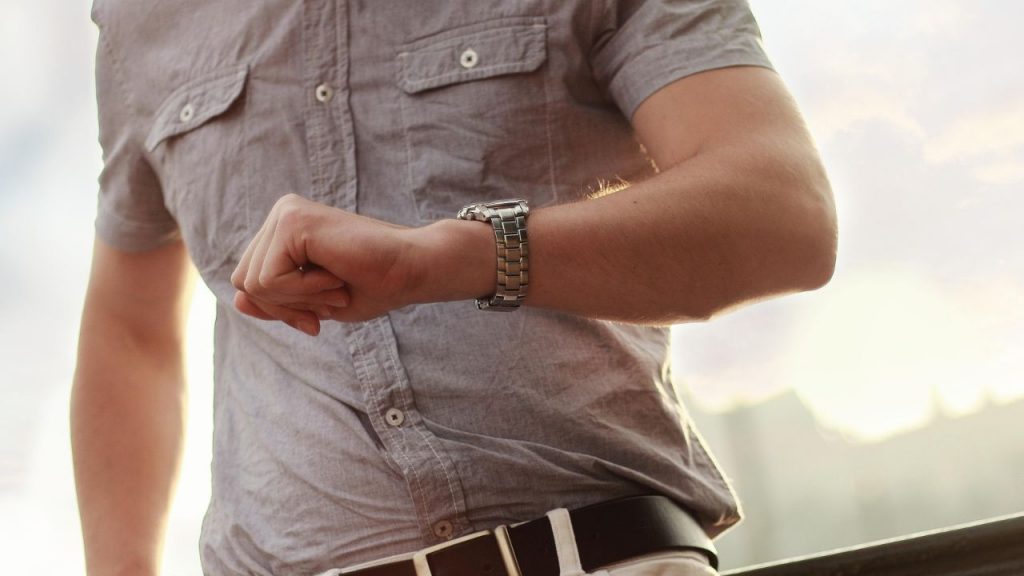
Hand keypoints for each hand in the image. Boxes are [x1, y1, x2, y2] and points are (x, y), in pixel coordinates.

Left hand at [230, 194, 425, 333]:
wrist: (410, 270)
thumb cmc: (373, 285)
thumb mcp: (312, 303)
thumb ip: (274, 301)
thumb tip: (237, 299)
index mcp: (283, 230)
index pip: (249, 281)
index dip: (280, 309)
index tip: (318, 316)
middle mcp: (280, 214)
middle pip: (244, 282)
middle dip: (286, 307)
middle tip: (331, 300)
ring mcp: (285, 213)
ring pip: (253, 283)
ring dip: (298, 299)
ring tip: (335, 285)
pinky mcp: (292, 220)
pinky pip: (269, 279)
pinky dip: (303, 292)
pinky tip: (335, 276)